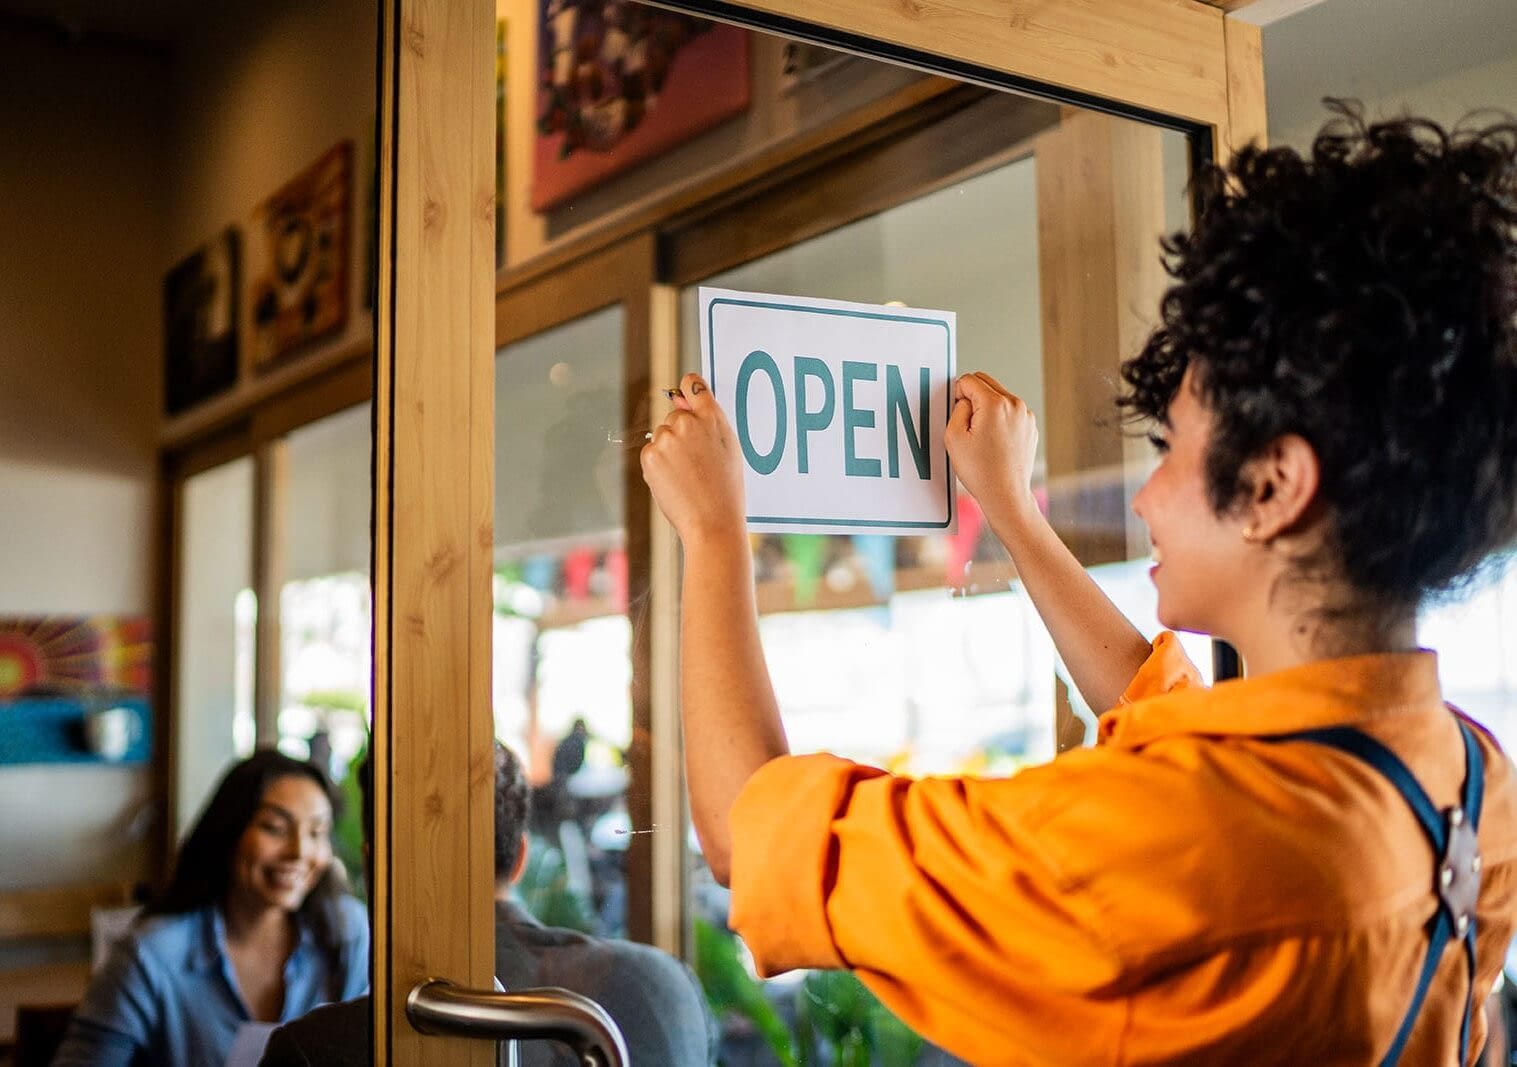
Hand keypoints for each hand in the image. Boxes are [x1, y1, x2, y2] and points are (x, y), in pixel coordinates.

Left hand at [641, 372, 746, 546]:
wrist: (712, 521)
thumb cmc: (725, 488)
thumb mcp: (728, 448)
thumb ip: (706, 419)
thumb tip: (679, 396)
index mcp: (712, 417)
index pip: (693, 385)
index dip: (688, 390)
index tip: (685, 396)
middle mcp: (687, 422)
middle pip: (674, 416)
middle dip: (680, 433)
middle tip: (696, 462)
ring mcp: (667, 438)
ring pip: (662, 435)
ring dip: (669, 450)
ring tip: (688, 475)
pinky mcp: (650, 455)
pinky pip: (652, 452)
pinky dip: (659, 465)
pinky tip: (675, 481)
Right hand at [945, 372, 1039, 521]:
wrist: (1005, 494)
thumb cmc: (981, 471)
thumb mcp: (953, 437)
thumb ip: (956, 408)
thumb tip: (964, 399)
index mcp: (995, 404)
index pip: (969, 380)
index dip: (957, 394)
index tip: (957, 413)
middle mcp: (1015, 405)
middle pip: (986, 382)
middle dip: (972, 397)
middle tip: (967, 424)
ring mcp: (1026, 416)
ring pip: (999, 397)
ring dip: (987, 408)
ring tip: (982, 437)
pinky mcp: (1030, 427)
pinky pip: (1010, 412)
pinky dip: (999, 420)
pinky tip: (994, 442)